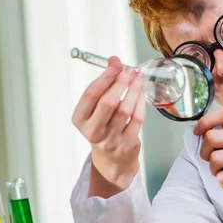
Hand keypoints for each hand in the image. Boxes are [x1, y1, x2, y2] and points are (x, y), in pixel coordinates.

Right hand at [72, 57, 145, 195]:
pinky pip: (137, 119)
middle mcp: (93, 131)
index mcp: (80, 119)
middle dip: (121, 82)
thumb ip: (104, 87)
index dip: (105, 76)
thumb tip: (114, 62)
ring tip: (138, 78)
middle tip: (130, 70)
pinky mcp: (127, 145)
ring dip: (134, 90)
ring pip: (125, 110)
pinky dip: (141, 103)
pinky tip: (141, 94)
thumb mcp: (95, 110)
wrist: (112, 160)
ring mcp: (111, 140)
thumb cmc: (104, 127)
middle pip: (108, 102)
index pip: (91, 94)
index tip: (115, 62)